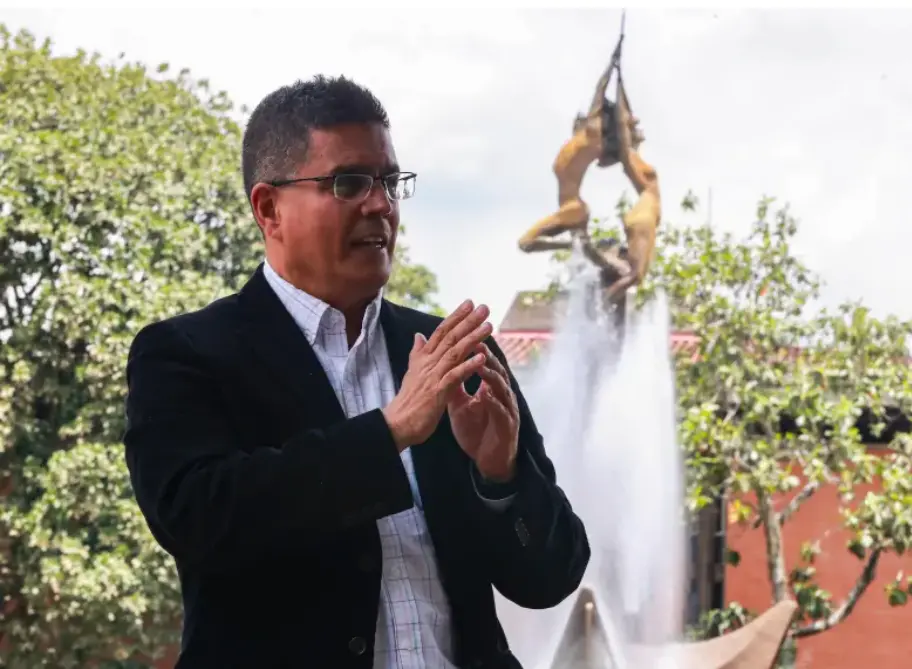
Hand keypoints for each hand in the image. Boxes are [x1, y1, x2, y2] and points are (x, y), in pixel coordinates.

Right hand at [382, 300, 492, 450]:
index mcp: (423, 357)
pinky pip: (455, 375)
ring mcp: (433, 376)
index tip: (470, 303)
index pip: (441, 331)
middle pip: (450, 337)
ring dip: (472, 338)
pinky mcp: (438, 392)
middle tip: (485, 307)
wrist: (398, 424)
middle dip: (468, 321)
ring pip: (455, 352)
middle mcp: (428, 363)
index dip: (456, 316)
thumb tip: (418, 335)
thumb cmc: (408, 400)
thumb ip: (418, 352)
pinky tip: (482, 357)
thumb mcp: (412, 372)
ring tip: (488, 326)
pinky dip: (469, 366)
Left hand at [448, 344, 518, 482]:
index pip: (485, 364)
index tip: (466, 335)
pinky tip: (485, 395)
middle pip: (496, 370)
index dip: (477, 350)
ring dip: (491, 375)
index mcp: (491, 388)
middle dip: (488, 356)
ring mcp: (507, 409)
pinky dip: (493, 402)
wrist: (488, 458)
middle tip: (478, 341)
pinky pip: (501, 412)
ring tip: (481, 364)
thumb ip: (454, 384)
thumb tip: (442, 365)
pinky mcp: (507, 426)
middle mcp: (502, 395)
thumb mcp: (460, 405)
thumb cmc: (477, 429)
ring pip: (502, 388)